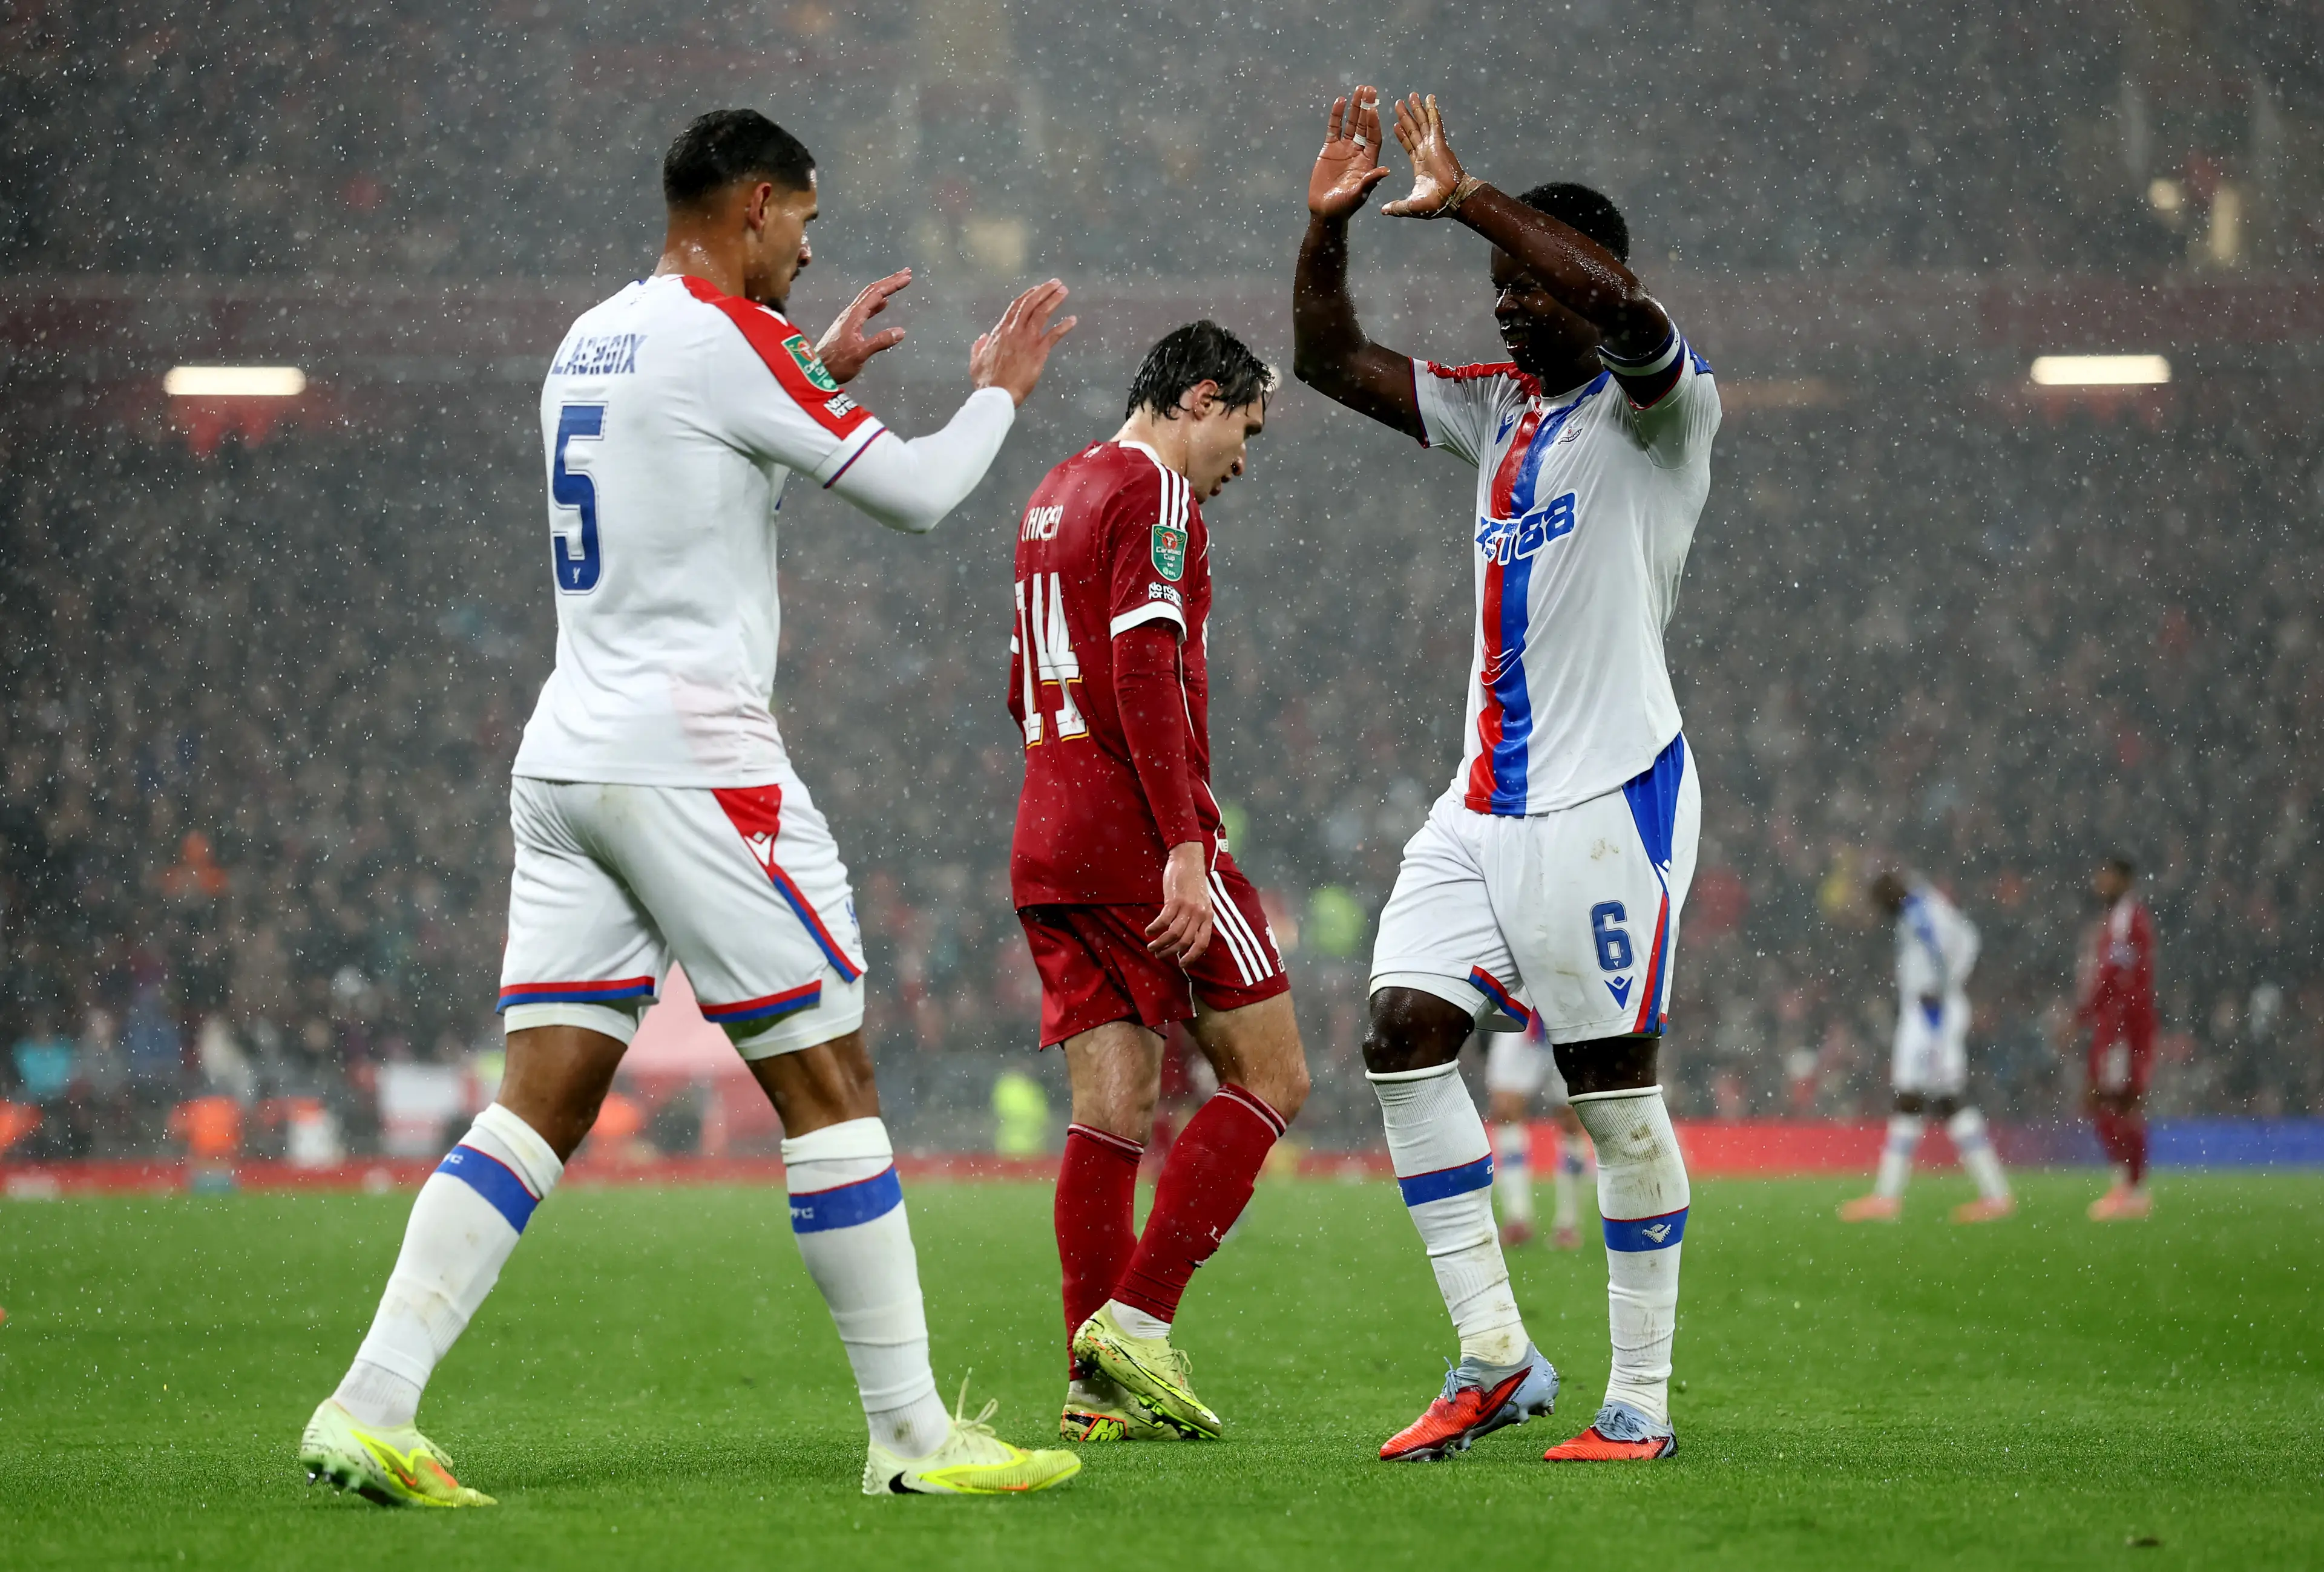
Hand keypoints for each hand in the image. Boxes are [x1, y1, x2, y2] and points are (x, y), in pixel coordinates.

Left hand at [814, 269, 911, 384]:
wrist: (817, 369)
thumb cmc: (837, 363)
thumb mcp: (860, 354)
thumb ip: (880, 342)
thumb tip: (901, 331)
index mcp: (854, 315)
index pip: (876, 294)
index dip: (892, 284)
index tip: (907, 277)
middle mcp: (851, 313)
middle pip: (872, 291)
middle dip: (890, 281)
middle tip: (906, 273)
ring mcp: (849, 318)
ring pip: (868, 297)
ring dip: (884, 289)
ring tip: (898, 283)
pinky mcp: (849, 326)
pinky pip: (866, 308)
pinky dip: (877, 302)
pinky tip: (884, 303)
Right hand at [970, 279, 1075, 406]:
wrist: (997, 393)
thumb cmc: (986, 381)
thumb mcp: (976, 361)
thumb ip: (978, 347)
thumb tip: (982, 337)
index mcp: (1000, 331)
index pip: (1016, 307)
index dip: (1028, 295)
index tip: (1037, 289)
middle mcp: (1014, 330)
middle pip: (1030, 304)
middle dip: (1044, 291)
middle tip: (1056, 283)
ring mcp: (1027, 339)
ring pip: (1042, 313)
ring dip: (1054, 300)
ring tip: (1064, 291)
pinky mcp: (1038, 351)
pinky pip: (1054, 334)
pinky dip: (1064, 326)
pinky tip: (1073, 320)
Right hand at [1144, 842, 1213, 964]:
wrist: (1188, 861)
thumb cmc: (1193, 883)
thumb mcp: (1202, 903)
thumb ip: (1197, 920)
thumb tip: (1186, 940)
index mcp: (1208, 917)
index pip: (1202, 943)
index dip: (1192, 957)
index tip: (1182, 964)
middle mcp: (1200, 914)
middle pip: (1185, 942)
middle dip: (1170, 952)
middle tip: (1159, 954)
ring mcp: (1188, 907)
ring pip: (1173, 934)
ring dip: (1160, 943)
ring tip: (1151, 946)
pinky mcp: (1175, 900)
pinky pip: (1163, 920)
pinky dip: (1155, 928)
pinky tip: (1149, 931)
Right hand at [1308, 87, 1392, 218]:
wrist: (1325, 210)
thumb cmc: (1344, 206)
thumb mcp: (1359, 194)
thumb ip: (1370, 181)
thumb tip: (1386, 170)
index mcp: (1369, 161)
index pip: (1374, 137)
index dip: (1374, 123)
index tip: (1374, 109)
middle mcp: (1359, 151)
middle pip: (1365, 125)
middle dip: (1367, 108)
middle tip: (1369, 90)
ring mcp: (1344, 148)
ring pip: (1351, 123)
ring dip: (1355, 107)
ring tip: (1358, 90)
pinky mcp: (1330, 148)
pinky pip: (1334, 128)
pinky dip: (1336, 115)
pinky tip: (1340, 101)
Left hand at [1380, 92, 1468, 218]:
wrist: (1451, 200)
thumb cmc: (1435, 205)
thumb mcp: (1410, 205)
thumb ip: (1396, 206)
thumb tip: (1383, 210)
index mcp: (1420, 164)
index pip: (1408, 144)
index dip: (1402, 134)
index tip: (1395, 124)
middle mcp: (1425, 152)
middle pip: (1413, 129)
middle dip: (1406, 116)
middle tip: (1398, 102)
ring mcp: (1432, 145)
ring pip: (1422, 122)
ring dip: (1417, 109)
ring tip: (1411, 95)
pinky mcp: (1438, 142)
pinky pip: (1434, 122)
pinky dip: (1432, 109)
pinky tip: (1429, 98)